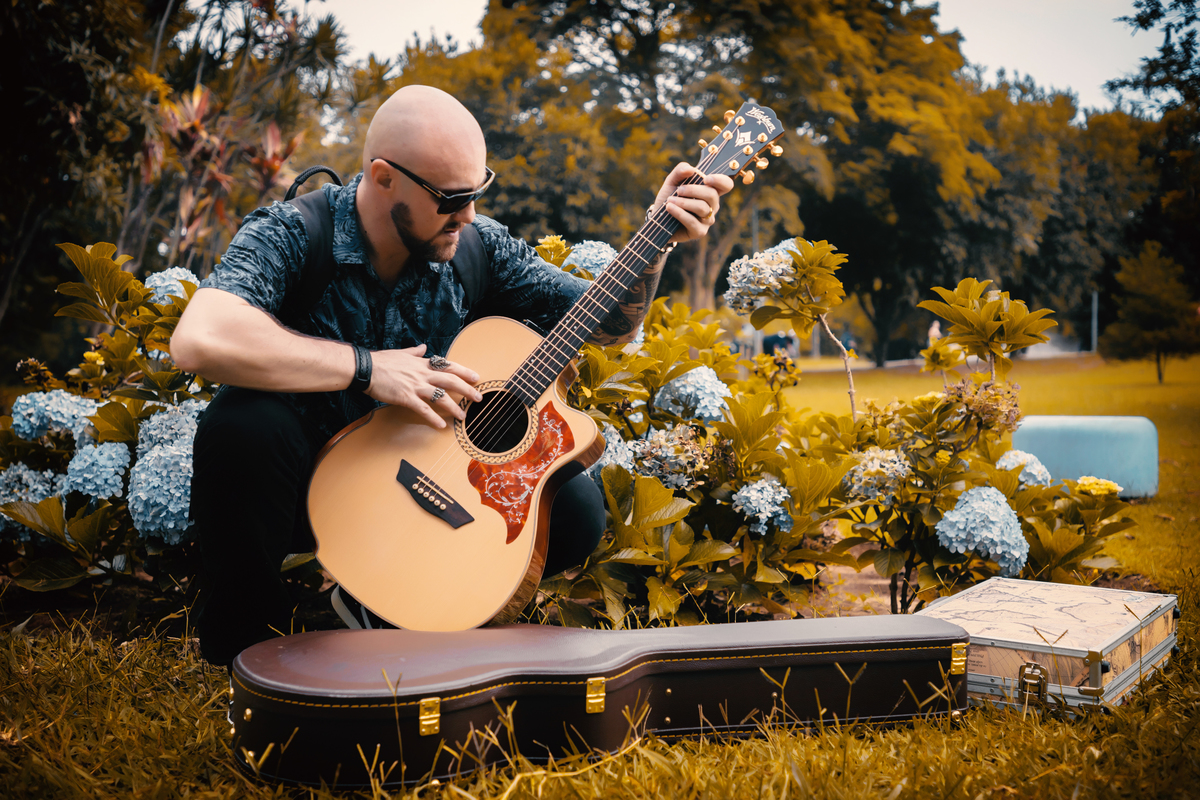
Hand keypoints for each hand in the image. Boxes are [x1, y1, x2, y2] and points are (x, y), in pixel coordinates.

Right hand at [365, 343, 482, 428]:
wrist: (366, 368)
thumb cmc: (381, 361)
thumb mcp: (401, 353)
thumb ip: (414, 352)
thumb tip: (423, 347)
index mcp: (422, 363)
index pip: (448, 366)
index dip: (464, 371)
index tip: (476, 377)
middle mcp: (422, 374)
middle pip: (451, 381)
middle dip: (467, 389)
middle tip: (478, 398)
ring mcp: (415, 386)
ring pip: (441, 396)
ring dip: (454, 407)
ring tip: (463, 416)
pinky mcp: (406, 397)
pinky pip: (424, 410)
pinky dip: (433, 419)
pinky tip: (441, 426)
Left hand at [651, 163, 734, 243]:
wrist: (658, 219)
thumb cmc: (669, 198)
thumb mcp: (672, 181)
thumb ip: (680, 171)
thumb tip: (691, 169)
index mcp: (710, 191)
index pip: (726, 185)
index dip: (720, 180)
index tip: (706, 178)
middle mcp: (712, 206)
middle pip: (712, 195)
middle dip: (693, 190)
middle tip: (678, 190)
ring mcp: (707, 220)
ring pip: (702, 208)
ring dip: (684, 202)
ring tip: (669, 201)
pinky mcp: (699, 231)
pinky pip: (693, 222)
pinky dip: (680, 213)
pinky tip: (669, 208)